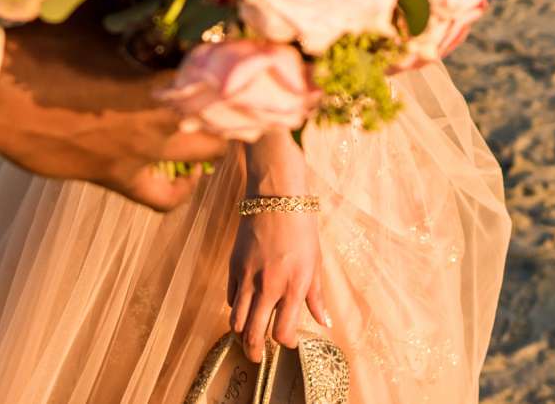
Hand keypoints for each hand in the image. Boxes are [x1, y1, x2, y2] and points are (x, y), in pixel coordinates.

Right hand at [0, 21, 225, 209]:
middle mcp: (151, 135)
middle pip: (215, 142)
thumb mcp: (92, 22)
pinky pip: (149, 194)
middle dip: (229, 125)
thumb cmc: (42, 51)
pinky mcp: (103, 177)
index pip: (219, 92)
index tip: (254, 66)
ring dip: (201, 162)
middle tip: (232, 104)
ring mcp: (127, 163)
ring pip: (184, 181)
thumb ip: (128, 10)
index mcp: (155, 93)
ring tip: (206, 144)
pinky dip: (165, 185)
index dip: (242, 81)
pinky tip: (166, 167)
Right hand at [228, 207, 329, 363]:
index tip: (286, 342)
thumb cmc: (302, 229)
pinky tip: (244, 306)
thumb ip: (316, 296)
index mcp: (293, 286)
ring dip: (241, 333)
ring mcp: (248, 277)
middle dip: (254, 352)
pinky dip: (235, 308)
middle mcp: (269, 286)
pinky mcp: (233, 267)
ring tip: (247, 336)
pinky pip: (230, 298)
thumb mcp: (315, 263)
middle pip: (253, 334)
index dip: (284, 343)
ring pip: (235, 321)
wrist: (276, 197)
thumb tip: (324, 322)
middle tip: (256, 357)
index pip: (282, 332)